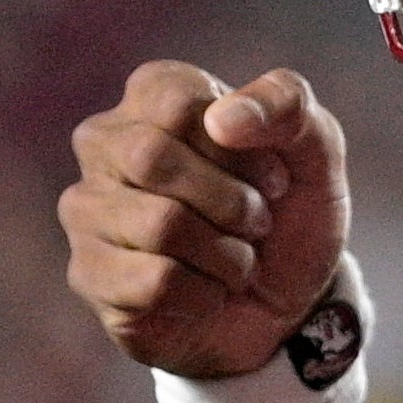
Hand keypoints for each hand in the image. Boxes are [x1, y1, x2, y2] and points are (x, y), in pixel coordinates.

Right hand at [61, 64, 351, 379]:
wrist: (286, 308)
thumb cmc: (289, 216)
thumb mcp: (315, 152)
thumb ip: (286, 104)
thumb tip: (221, 118)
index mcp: (153, 93)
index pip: (179, 103)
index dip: (244, 152)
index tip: (275, 179)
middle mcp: (104, 141)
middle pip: (151, 157)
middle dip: (232, 203)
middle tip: (258, 225)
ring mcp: (86, 208)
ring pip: (158, 225)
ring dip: (227, 255)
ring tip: (237, 261)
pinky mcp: (88, 273)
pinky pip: (154, 282)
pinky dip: (205, 294)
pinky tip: (208, 292)